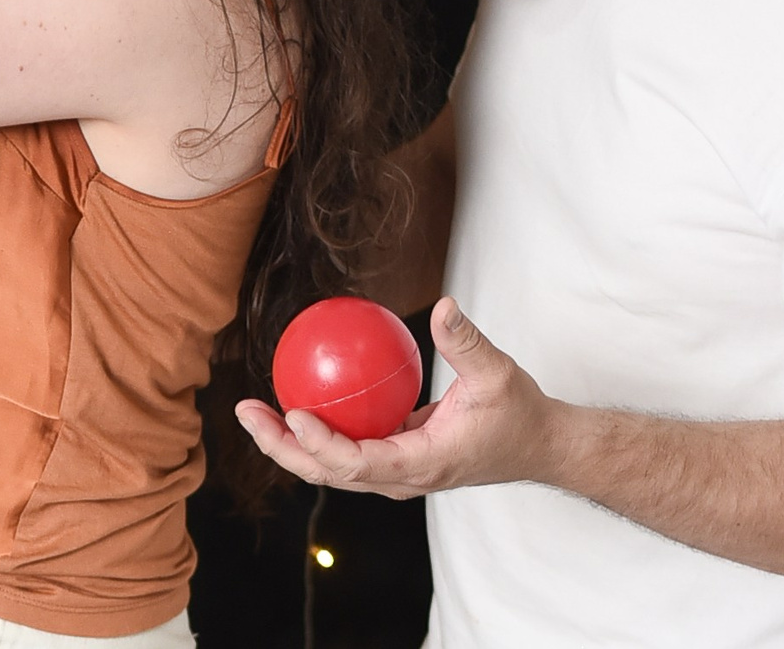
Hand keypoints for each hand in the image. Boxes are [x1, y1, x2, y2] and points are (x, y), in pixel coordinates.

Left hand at [233, 298, 569, 499]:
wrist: (539, 446)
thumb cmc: (520, 414)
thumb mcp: (498, 374)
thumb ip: (466, 343)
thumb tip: (443, 305)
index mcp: (421, 465)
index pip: (356, 463)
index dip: (319, 443)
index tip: (292, 412)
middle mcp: (400, 478)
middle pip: (326, 473)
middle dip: (280, 447)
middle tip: (245, 410)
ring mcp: (395, 473)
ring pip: (330, 466)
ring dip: (288, 441)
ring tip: (252, 408)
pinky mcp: (394, 459)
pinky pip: (347, 447)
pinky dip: (317, 428)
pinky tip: (298, 391)